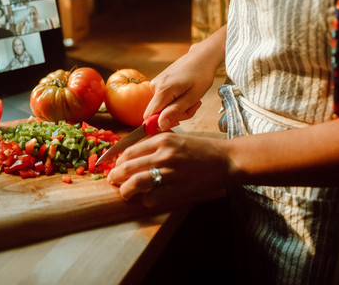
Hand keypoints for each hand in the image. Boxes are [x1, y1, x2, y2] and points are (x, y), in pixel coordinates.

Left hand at [107, 132, 228, 206]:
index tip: (114, 166)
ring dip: (126, 190)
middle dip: (116, 176)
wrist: (225, 160)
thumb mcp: (176, 139)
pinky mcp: (178, 189)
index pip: (129, 151)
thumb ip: (155, 144)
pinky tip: (147, 199)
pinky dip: (146, 200)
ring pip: (135, 183)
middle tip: (113, 180)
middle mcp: (163, 154)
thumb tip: (133, 155)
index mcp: (162, 140)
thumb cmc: (201, 149)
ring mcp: (170, 172)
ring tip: (125, 193)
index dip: (118, 161)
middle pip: (127, 167)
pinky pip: (152, 198)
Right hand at [144, 27, 225, 129]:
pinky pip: (164, 99)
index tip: (179, 120)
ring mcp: (156, 83)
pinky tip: (186, 94)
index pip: (150, 116)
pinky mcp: (159, 82)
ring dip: (178, 108)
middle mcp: (155, 86)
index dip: (162, 123)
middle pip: (158, 113)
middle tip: (193, 107)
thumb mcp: (192, 97)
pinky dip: (176, 101)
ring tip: (192, 99)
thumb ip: (175, 111)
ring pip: (162, 106)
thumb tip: (160, 125)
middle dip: (175, 114)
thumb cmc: (201, 75)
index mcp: (162, 90)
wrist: (202, 57)